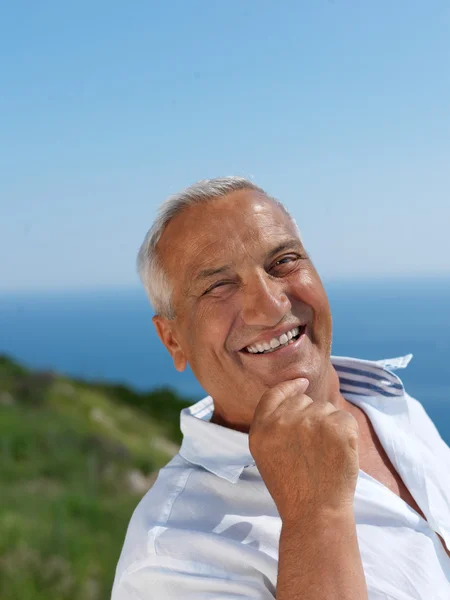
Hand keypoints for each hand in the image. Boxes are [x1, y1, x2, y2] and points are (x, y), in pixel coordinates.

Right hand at [249, 378, 359, 524]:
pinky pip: (345, 418)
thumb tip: (297, 395)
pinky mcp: (337, 427)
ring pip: (327, 408)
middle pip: (304, 401)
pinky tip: (339, 453)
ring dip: (330, 425)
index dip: (289, 387)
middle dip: (311, 415)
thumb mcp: (265, 454)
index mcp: (262, 428)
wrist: (315, 513)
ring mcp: (311, 421)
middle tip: (314, 447)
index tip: (302, 383)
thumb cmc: (292, 488)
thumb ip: (273, 424)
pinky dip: (347, 433)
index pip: (275, 394)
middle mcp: (283, 420)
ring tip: (325, 455)